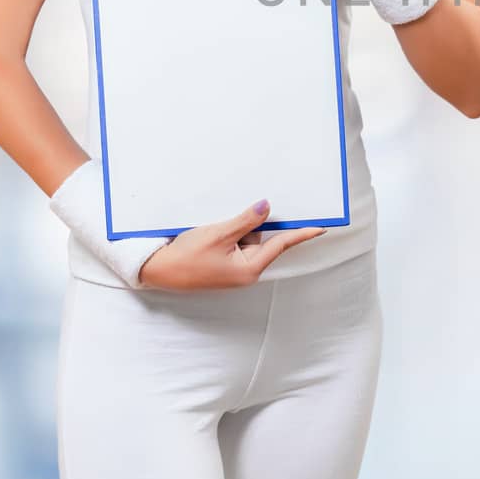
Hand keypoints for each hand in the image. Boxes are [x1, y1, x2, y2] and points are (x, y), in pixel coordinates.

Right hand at [138, 199, 327, 289]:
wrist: (158, 271)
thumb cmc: (186, 257)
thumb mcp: (218, 234)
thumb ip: (246, 221)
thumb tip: (267, 208)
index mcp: (249, 269)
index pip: (281, 245)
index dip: (301, 233)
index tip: (321, 227)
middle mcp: (245, 270)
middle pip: (264, 239)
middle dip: (257, 223)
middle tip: (250, 211)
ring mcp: (234, 267)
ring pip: (248, 238)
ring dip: (240, 226)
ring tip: (217, 225)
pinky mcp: (224, 263)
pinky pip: (236, 242)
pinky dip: (232, 231)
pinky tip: (216, 227)